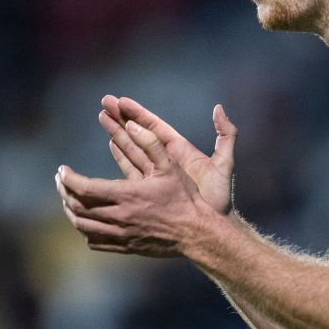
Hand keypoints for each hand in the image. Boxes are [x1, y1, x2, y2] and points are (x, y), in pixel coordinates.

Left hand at [56, 120, 215, 257]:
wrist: (195, 233)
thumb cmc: (183, 198)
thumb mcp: (170, 165)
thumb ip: (150, 142)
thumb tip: (132, 123)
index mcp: (126, 195)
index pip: (84, 188)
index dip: (68, 178)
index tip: (62, 169)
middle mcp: (119, 217)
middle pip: (77, 206)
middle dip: (64, 191)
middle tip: (60, 180)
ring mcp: (120, 234)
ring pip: (82, 225)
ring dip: (70, 211)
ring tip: (67, 198)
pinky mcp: (124, 246)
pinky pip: (94, 241)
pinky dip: (84, 229)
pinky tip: (84, 219)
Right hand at [99, 95, 236, 214]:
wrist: (210, 228)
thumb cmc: (219, 198)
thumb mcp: (224, 164)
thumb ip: (226, 134)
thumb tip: (219, 108)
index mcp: (180, 150)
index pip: (155, 127)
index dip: (138, 114)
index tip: (122, 101)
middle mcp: (165, 160)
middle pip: (139, 134)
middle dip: (122, 118)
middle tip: (105, 102)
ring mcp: (156, 174)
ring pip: (132, 149)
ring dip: (117, 133)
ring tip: (103, 116)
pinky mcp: (149, 189)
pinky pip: (131, 169)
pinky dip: (121, 156)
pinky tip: (111, 144)